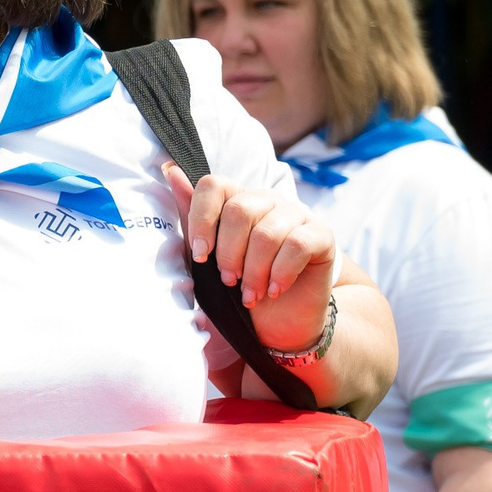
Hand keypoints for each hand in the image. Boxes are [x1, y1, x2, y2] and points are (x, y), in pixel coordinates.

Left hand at [164, 163, 338, 360]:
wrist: (282, 322)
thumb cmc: (241, 286)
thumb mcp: (209, 255)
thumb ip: (192, 214)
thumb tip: (170, 170)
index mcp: (238, 200)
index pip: (214, 185)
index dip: (201, 219)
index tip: (200, 256)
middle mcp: (268, 200)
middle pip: (240, 210)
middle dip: (228, 253)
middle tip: (229, 280)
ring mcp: (298, 214)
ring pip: (267, 232)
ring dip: (254, 271)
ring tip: (250, 294)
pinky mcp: (322, 234)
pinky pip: (297, 245)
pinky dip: (280, 273)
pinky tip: (274, 290)